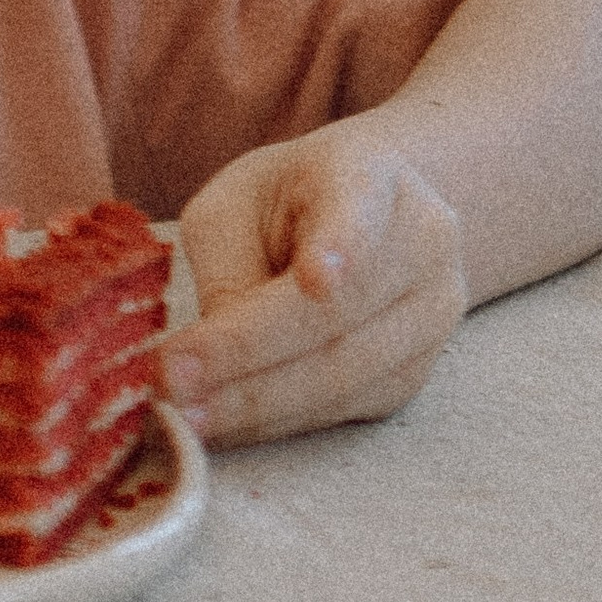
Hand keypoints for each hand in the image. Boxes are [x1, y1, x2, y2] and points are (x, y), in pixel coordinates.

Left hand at [164, 125, 466, 448]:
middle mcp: (422, 246)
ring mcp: (430, 316)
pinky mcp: (413, 375)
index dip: (341, 246)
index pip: (361, 210)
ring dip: (255, 404)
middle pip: (338, 313)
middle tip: (172, 380)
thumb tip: (209, 359)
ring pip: (343, 376)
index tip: (314, 278)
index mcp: (374, 177)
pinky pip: (341, 409)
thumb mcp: (238, 204)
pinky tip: (220, 424)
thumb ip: (229, 267)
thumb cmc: (285, 205)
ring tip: (183, 415)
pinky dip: (274, 421)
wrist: (365, 220)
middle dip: (248, 356)